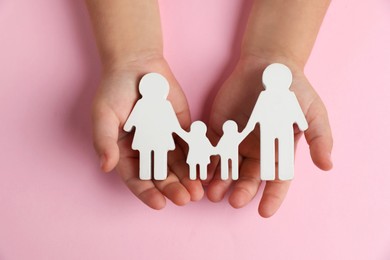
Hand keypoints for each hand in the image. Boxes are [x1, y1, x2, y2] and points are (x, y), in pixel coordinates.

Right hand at [92, 56, 203, 208]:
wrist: (137, 64)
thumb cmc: (115, 89)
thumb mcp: (104, 115)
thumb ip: (105, 141)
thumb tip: (106, 166)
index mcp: (125, 151)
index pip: (136, 178)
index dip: (147, 192)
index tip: (159, 203)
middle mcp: (147, 150)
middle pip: (160, 175)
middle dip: (172, 188)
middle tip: (185, 199)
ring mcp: (165, 140)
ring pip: (178, 164)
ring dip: (187, 178)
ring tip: (198, 191)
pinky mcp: (181, 128)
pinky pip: (190, 145)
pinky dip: (198, 157)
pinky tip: (206, 168)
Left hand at [207, 56, 332, 216]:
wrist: (268, 65)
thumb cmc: (294, 89)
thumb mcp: (312, 112)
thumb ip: (319, 138)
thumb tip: (327, 166)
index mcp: (279, 151)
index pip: (277, 180)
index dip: (272, 197)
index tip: (264, 212)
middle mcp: (257, 151)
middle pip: (248, 177)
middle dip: (241, 190)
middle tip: (232, 201)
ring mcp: (236, 141)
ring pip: (227, 167)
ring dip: (220, 181)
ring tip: (212, 193)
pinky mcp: (219, 130)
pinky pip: (211, 148)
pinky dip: (206, 161)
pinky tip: (201, 171)